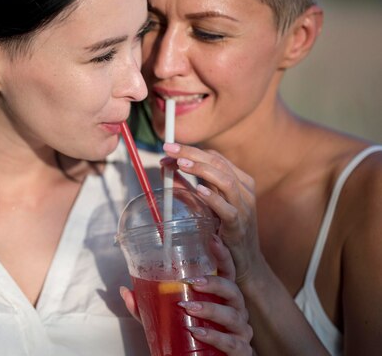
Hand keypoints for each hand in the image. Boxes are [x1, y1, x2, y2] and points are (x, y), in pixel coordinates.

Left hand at [120, 236, 253, 354]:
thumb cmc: (194, 335)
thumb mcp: (167, 318)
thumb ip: (147, 306)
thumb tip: (125, 290)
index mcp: (221, 296)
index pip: (226, 271)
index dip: (223, 255)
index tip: (213, 238)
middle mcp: (234, 310)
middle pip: (232, 290)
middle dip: (213, 283)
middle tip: (191, 282)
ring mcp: (240, 331)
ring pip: (233, 315)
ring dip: (210, 309)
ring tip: (188, 308)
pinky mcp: (240, 350)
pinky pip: (233, 343)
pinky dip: (216, 337)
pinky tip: (199, 333)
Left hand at [162, 143, 264, 285]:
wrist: (244, 262)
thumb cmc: (224, 230)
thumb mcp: (206, 204)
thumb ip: (187, 187)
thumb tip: (166, 168)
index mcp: (239, 180)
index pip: (215, 157)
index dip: (191, 150)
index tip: (169, 149)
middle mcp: (244, 190)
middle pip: (218, 163)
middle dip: (192, 153)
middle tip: (169, 147)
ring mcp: (244, 208)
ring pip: (225, 181)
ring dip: (202, 170)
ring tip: (181, 164)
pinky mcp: (239, 227)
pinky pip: (228, 210)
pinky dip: (213, 198)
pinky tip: (198, 190)